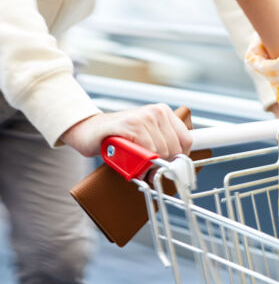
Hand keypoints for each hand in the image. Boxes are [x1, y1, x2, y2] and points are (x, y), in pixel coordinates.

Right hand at [61, 103, 192, 158]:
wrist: (88, 130)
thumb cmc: (118, 137)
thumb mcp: (146, 137)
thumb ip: (163, 144)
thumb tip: (178, 167)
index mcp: (164, 113)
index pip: (186, 141)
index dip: (178, 159)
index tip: (169, 169)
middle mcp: (156, 112)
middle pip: (173, 149)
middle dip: (162, 166)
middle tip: (149, 172)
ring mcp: (143, 116)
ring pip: (161, 152)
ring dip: (150, 167)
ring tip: (138, 167)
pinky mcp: (129, 124)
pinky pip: (146, 151)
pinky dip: (140, 163)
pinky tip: (131, 163)